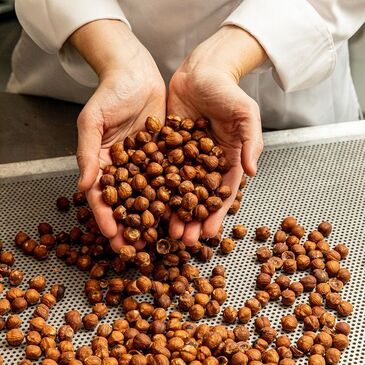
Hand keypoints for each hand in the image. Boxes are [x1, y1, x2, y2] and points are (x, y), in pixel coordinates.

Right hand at [69, 20, 165, 251]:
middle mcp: (126, 169)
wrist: (137, 73)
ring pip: (153, 195)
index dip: (106, 217)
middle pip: (129, 202)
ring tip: (166, 237)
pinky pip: (173, 177)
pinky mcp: (168, 155)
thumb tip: (82, 187)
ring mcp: (148, 164)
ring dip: (158, 217)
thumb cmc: (109, 93)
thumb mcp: (92, 120)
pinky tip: (185, 210)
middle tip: (138, 249)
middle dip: (132, 226)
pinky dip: (178, 194)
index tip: (112, 236)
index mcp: (104, 163)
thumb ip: (86, 153)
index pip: (103, 196)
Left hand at [168, 25, 266, 244]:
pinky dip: (152, 188)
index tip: (208, 234)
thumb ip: (251, 141)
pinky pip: (158, 171)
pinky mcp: (165, 148)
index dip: (216, 215)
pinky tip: (144, 203)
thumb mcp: (246, 113)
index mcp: (227, 161)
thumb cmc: (228, 91)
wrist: (202, 71)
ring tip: (163, 231)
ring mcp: (184, 158)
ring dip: (170, 211)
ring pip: (176, 190)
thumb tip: (252, 171)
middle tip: (181, 240)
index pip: (222, 194)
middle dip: (190, 220)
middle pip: (197, 198)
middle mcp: (205, 165)